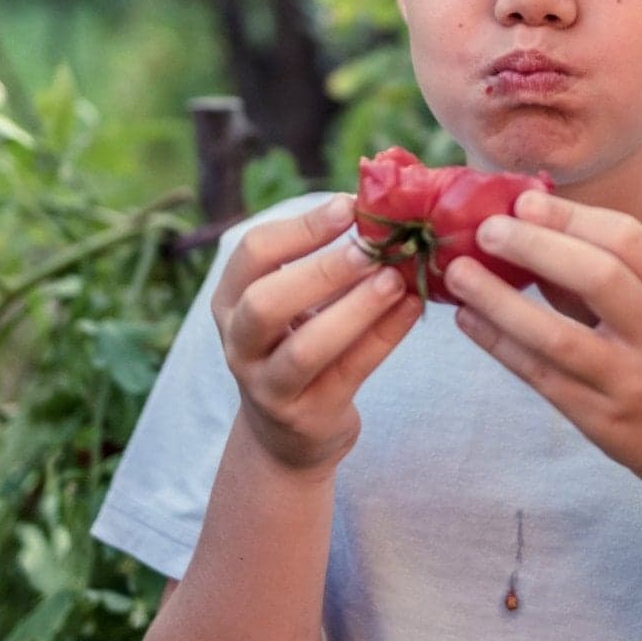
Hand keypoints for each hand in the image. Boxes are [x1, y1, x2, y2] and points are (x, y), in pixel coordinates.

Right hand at [211, 194, 424, 476]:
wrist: (289, 434)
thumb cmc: (298, 345)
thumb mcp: (294, 304)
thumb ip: (323, 263)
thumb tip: (381, 208)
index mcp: (231, 301)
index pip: (253, 254)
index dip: (301, 227)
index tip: (349, 205)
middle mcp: (239, 344)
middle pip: (265, 302)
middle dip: (320, 270)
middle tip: (371, 246)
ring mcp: (269, 386)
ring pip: (304, 349)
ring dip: (352, 310)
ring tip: (393, 279)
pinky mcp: (308, 417)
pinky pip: (348, 373)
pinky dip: (382, 337)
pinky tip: (411, 307)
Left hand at [444, 190, 641, 492]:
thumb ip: (602, 273)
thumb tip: (527, 228)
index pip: (627, 240)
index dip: (570, 216)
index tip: (523, 200)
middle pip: (597, 277)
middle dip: (534, 245)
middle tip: (486, 229)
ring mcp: (629, 381)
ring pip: (557, 335)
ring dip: (499, 300)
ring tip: (457, 273)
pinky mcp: (598, 417)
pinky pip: (539, 375)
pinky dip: (498, 343)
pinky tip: (467, 319)